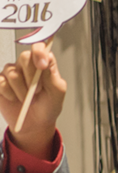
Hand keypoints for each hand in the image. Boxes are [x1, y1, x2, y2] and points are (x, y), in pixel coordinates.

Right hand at [0, 42, 66, 157]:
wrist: (35, 124)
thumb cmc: (48, 107)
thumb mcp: (57, 93)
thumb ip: (53, 76)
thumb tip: (46, 60)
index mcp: (42, 64)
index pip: (39, 47)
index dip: (39, 53)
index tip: (42, 66)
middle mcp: (26, 65)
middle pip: (24, 57)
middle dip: (32, 77)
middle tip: (37, 91)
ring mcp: (11, 72)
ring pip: (13, 73)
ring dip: (22, 90)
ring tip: (28, 99)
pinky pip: (0, 82)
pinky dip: (9, 94)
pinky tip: (14, 99)